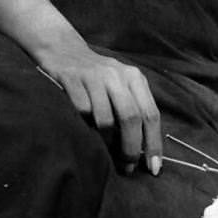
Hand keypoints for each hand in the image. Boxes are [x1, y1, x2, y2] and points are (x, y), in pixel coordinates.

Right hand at [36, 42, 162, 174]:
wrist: (64, 50)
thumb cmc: (98, 77)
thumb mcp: (121, 85)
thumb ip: (135, 108)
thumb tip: (144, 150)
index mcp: (134, 77)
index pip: (151, 114)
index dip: (153, 143)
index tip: (154, 168)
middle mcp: (117, 75)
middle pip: (131, 118)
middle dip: (131, 148)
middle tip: (128, 167)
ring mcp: (94, 76)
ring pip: (105, 119)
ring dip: (106, 141)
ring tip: (105, 149)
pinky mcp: (72, 80)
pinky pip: (82, 112)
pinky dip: (85, 126)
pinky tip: (85, 127)